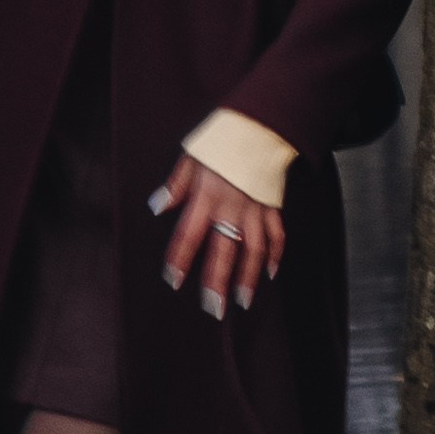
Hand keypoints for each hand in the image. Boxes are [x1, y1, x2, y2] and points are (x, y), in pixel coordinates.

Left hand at [152, 154, 283, 320]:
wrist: (261, 126)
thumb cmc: (223, 142)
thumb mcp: (193, 156)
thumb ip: (176, 184)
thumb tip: (158, 206)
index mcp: (207, 196)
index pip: (189, 234)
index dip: (180, 259)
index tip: (174, 280)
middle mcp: (232, 208)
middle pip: (224, 251)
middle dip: (218, 281)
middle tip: (214, 308)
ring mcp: (255, 209)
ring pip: (254, 250)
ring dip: (248, 277)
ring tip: (243, 301)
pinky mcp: (272, 206)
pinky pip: (276, 235)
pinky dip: (275, 254)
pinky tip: (270, 273)